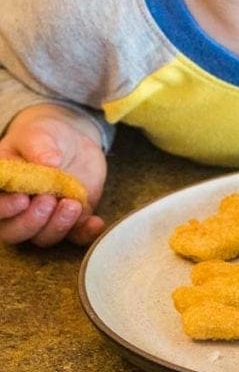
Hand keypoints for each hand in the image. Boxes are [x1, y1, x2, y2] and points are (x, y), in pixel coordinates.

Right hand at [0, 104, 106, 245]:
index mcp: (3, 189)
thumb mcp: (37, 134)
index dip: (5, 209)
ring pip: (43, 237)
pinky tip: (95, 223)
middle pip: (14, 232)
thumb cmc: (43, 135)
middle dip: (31, 222)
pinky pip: (76, 235)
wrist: (70, 138)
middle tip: (48, 200)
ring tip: (72, 204)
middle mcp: (18, 211)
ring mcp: (46, 217)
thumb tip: (50, 162)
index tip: (22, 199)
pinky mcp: (72, 220)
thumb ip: (38, 147)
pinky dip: (85, 234)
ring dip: (57, 226)